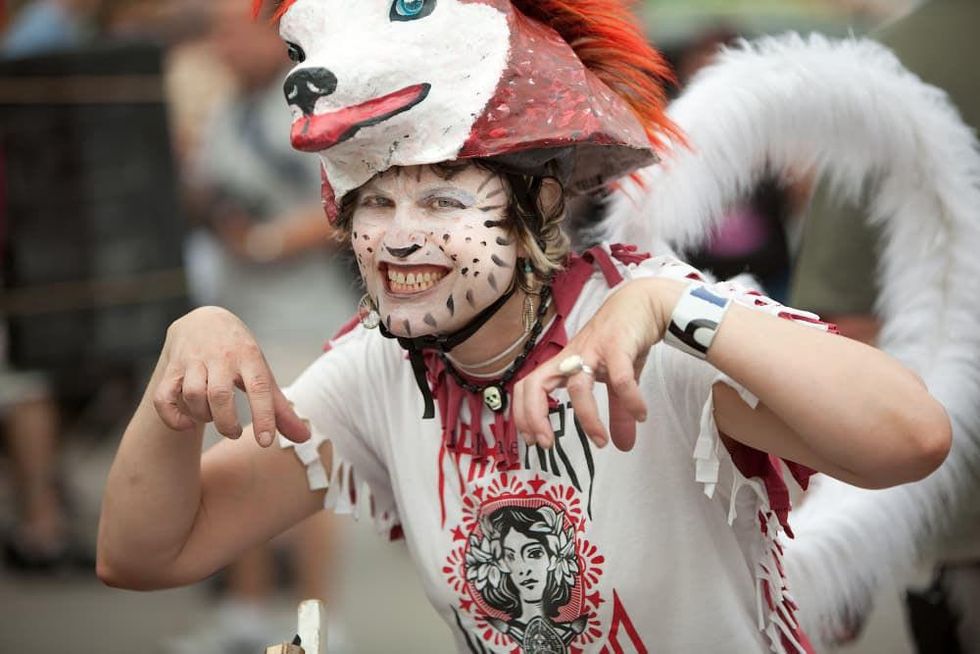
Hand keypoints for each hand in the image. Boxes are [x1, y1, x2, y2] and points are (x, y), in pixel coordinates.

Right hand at [152, 307, 310, 446]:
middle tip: (233, 432)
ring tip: (213, 418)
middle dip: (226, 422)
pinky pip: (164, 397)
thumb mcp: (262, 374)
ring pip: (193, 394)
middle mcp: (221, 357)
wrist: (204, 320)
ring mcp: (194, 360)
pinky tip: (187, 424)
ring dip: (203, 416)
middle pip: (220, 395)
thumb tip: (305, 438)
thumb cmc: (240, 354)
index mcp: (250, 357)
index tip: (265, 442)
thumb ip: (281, 409)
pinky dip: (173, 417)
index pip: (259, 386)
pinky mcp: (172, 368)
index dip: (264, 415)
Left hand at [513, 278, 681, 450]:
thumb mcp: (616, 380)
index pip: (528, 386)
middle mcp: (571, 357)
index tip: (533, 440)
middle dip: (534, 416)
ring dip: (587, 418)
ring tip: (601, 441)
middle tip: (547, 444)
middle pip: (536, 383)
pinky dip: (630, 400)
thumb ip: (617, 413)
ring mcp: (592, 350)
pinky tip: (640, 414)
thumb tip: (624, 445)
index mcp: (564, 365)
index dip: (523, 414)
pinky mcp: (617, 344)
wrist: (642, 303)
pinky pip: (620, 377)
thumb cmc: (621, 341)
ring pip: (578, 386)